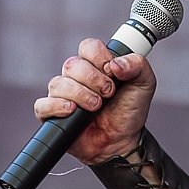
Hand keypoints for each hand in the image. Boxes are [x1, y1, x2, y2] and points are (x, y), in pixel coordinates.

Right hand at [33, 38, 155, 164]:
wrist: (122, 141)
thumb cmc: (130, 110)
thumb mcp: (144, 84)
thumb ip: (137, 65)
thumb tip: (116, 63)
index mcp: (95, 65)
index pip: (88, 46)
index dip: (100, 57)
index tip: (113, 72)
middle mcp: (76, 76)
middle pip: (72, 64)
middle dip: (94, 80)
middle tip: (108, 93)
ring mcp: (62, 95)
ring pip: (58, 83)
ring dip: (81, 95)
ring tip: (96, 107)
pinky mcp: (52, 114)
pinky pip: (43, 104)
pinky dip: (57, 106)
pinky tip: (72, 110)